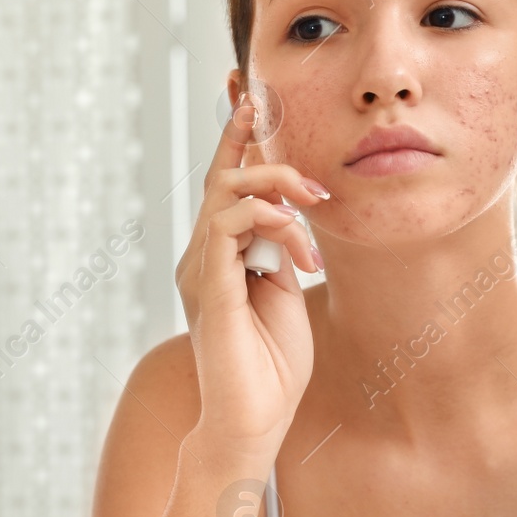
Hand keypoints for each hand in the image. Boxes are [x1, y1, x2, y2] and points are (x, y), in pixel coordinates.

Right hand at [175, 106, 327, 456]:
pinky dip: (271, 224)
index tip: (250, 92)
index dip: (235, 135)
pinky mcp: (209, 289)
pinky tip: (301, 253)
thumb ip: (282, 254)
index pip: (224, 183)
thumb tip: (293, 220)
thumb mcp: (287, 296)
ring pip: (227, 193)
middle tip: (310, 173)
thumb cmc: (272, 369)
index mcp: (220, 257)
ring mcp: (201, 271)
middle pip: (223, 176)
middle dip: (259, 147)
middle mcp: (202, 257)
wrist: (252, 424)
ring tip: (315, 216)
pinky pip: (230, 228)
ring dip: (278, 190)